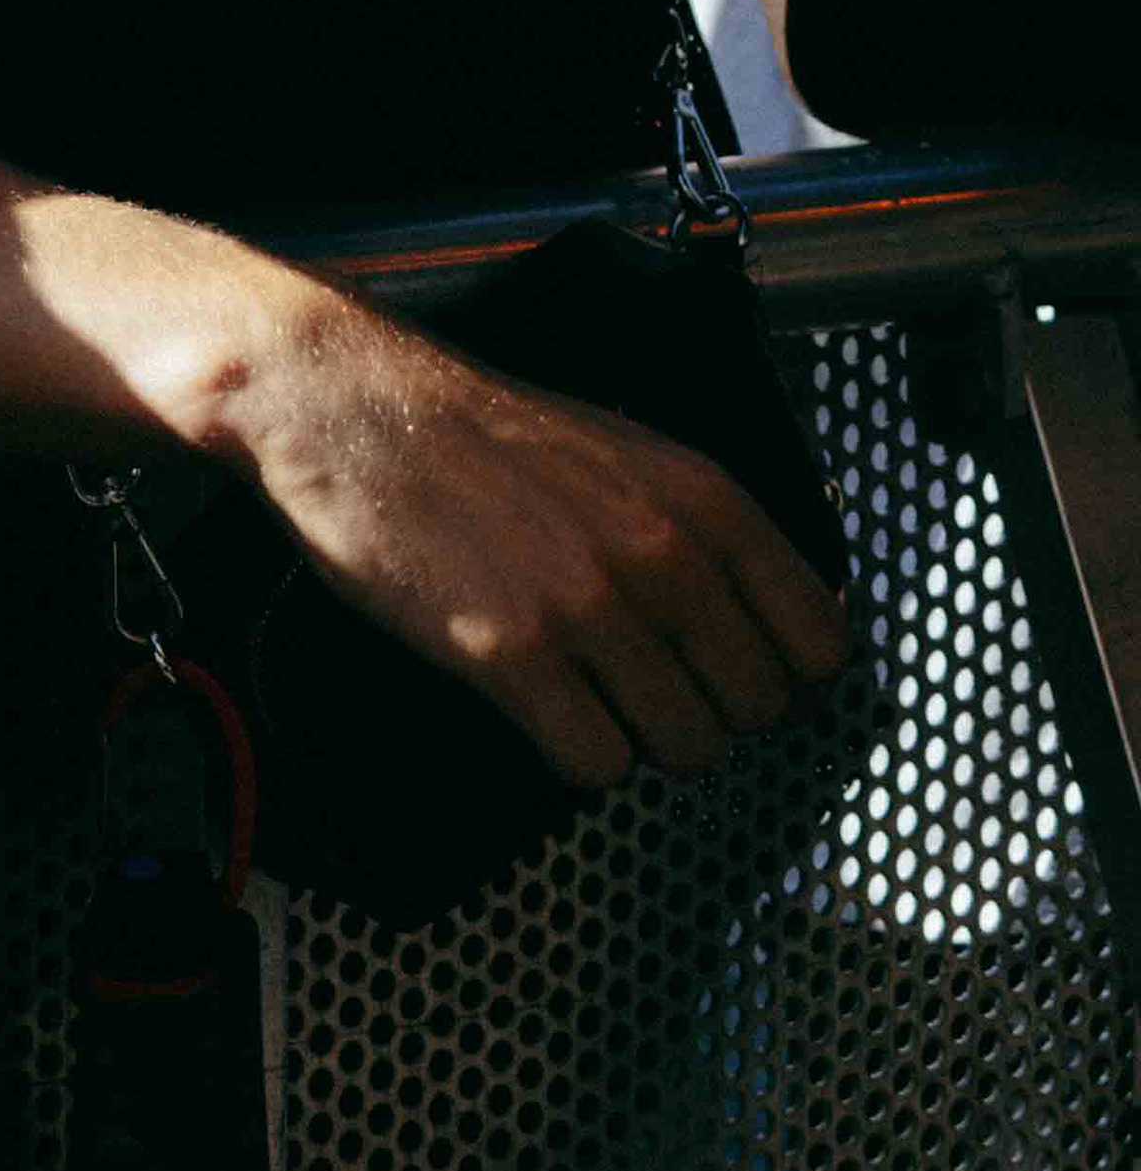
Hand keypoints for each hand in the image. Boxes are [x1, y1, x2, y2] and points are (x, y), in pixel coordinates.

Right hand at [227, 279, 847, 787]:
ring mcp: (589, 608)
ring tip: (592, 692)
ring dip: (644, 738)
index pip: (822, 643)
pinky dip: (575, 753)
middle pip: (758, 711)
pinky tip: (542, 703)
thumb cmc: (477, 430)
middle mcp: (662, 554)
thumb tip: (777, 629)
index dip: (788, 676)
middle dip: (709, 710)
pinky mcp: (513, 657)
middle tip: (650, 685)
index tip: (745, 678)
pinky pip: (599, 766)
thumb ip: (703, 531)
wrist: (348, 404)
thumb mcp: (622, 450)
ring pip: (687, 750)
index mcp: (702, 499)